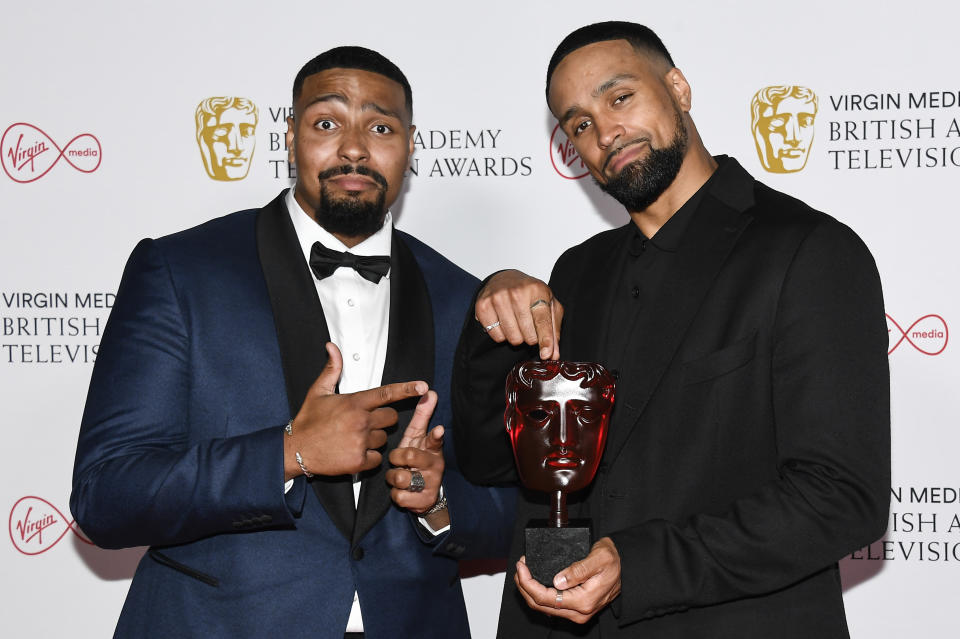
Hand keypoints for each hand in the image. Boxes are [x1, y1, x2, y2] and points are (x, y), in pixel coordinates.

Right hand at [284, 343, 427, 478]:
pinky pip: (377, 458)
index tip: (424, 387)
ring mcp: (360, 442)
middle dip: (383, 419)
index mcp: (354, 402)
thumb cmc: (308, 420)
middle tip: (364, 422)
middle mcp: (360, 421)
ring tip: (353, 438)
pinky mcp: (358, 461)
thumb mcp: (318, 391)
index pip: (386, 393)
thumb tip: (332, 346)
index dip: (407, 389)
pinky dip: (369, 458)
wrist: (295, 449)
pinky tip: (353, 453)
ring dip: (374, 439)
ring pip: (384, 439)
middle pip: (391, 418)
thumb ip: (332, 369)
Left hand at [386, 391, 445, 514]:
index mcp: (432, 449)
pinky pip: (399, 496)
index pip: (435, 440)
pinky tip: (402, 491)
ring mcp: (430, 484)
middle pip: (409, 456)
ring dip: (394, 477)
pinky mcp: (423, 501)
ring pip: (400, 477)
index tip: (438, 429)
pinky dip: (396, 494)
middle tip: (399, 461)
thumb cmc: (417, 460)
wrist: (425, 494)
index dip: (435, 435)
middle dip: (397, 458)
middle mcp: (435, 465)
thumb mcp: (418, 438)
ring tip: (400, 476)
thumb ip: (422, 416)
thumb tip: (429, 392)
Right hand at [475, 269, 562, 359]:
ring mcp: (498, 298)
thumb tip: (553, 354)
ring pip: (512, 338)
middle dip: (531, 337)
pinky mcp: (483, 306)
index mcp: (537, 290)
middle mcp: (517, 293)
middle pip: (527, 334)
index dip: (546, 340)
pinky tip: (503, 323)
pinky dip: (502, 335)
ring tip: (516, 324)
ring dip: (517, 337)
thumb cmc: (529, 294)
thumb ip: (553, 330)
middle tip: (529, 326)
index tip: (546, 354)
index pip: (542, 321)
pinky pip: (496, 336)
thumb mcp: (549, 305)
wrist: (504, 279)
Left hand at [514, 537, 620, 623]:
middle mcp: (579, 612)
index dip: (528, 583)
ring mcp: (578, 613)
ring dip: (529, 591)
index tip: (521, 566)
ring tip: (523, 572)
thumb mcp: (599, 559)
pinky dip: (539, 594)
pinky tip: (534, 581)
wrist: (627, 567)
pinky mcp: (577, 609)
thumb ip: (578, 570)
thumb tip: (557, 580)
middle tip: (519, 567)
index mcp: (583, 601)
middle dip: (524, 587)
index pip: (545, 598)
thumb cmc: (614, 561)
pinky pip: (551, 606)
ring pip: (544, 608)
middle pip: (540, 605)